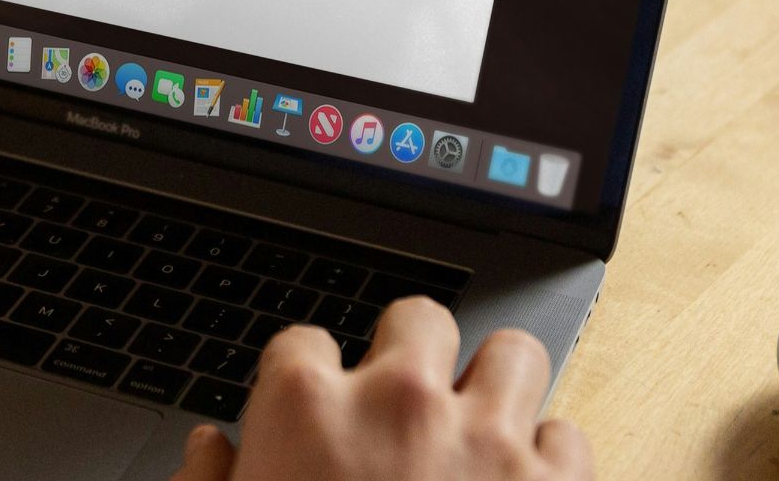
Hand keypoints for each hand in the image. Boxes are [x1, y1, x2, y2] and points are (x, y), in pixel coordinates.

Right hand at [172, 297, 591, 480]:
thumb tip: (209, 449)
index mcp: (303, 409)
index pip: (302, 341)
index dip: (306, 381)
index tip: (313, 412)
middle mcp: (398, 402)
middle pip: (418, 319)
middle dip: (412, 353)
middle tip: (404, 403)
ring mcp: (486, 442)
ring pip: (514, 352)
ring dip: (495, 385)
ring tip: (477, 426)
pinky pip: (569, 436)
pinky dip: (549, 458)